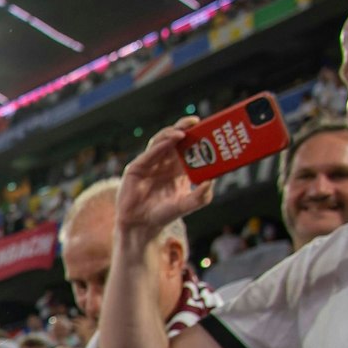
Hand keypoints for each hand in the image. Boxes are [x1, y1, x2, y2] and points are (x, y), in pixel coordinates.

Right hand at [115, 117, 215, 242]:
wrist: (142, 226)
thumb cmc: (164, 215)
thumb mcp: (186, 205)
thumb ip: (201, 196)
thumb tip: (211, 181)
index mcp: (178, 168)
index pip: (189, 147)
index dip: (198, 137)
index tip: (210, 129)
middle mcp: (164, 162)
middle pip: (175, 138)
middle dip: (185, 127)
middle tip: (196, 122)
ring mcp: (150, 163)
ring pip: (161, 141)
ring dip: (172, 133)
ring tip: (184, 132)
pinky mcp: (136, 168)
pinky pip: (149, 153)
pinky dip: (160, 146)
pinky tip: (170, 141)